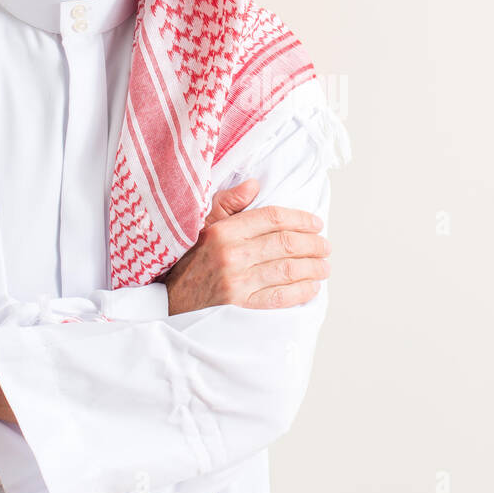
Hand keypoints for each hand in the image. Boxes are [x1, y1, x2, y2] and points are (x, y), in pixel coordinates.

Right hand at [161, 178, 330, 314]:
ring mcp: (237, 284)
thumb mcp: (200, 225)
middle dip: (313, 244)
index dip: (300, 219)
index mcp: (223, 231)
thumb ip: (227, 202)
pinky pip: (280, 297)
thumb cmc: (188, 262)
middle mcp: (232, 255)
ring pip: (288, 270)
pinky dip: (302, 291)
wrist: (168, 304)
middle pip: (285, 243)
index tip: (316, 223)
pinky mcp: (241, 308)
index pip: (271, 218)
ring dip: (313, 267)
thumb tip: (254, 184)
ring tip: (324, 265)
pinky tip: (312, 287)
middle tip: (325, 245)